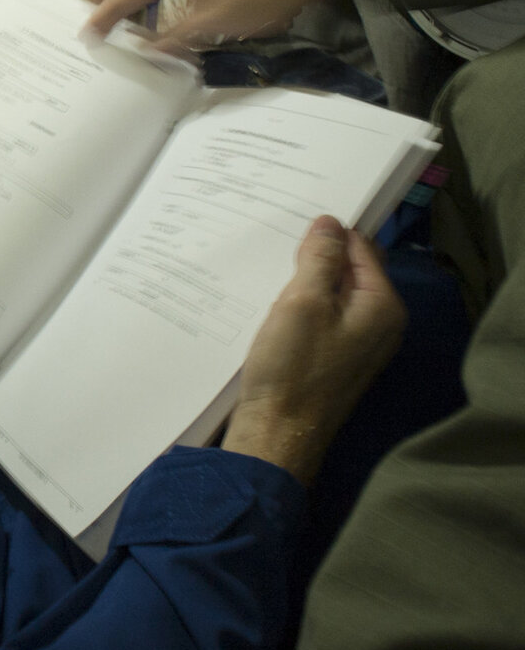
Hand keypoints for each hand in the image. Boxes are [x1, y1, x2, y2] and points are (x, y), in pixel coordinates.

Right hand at [222, 216, 405, 486]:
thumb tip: (330, 223)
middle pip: (350, 271)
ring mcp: (359, 345)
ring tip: (268, 265)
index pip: (362, 248)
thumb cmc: (292, 368)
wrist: (277, 433)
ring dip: (305, 280)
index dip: (329, 230)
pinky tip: (272, 301)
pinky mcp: (335, 360)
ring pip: (333, 295)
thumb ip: (320, 260)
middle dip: (317, 254)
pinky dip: (301, 305)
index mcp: (382, 306)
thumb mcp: (302, 303)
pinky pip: (323, 318)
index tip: (291, 215)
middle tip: (275, 236)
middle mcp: (380, 324)